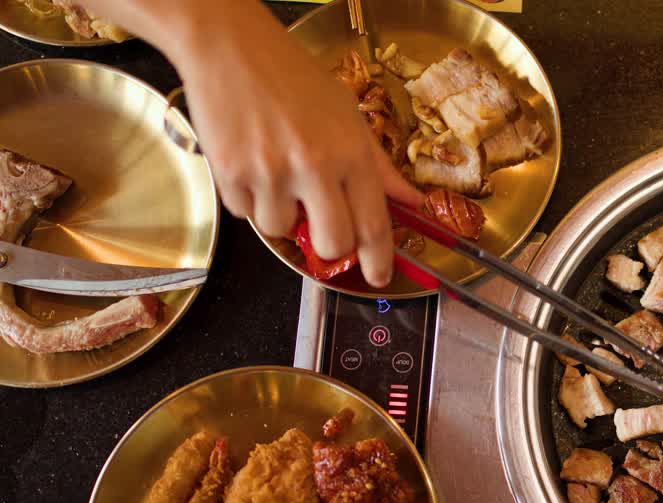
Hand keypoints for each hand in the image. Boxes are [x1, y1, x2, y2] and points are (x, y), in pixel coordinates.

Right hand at [169, 2, 421, 286]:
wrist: (231, 47)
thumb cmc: (293, 77)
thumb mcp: (349, 115)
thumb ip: (379, 166)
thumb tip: (412, 201)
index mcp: (352, 153)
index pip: (374, 225)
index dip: (379, 260)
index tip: (378, 277)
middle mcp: (315, 167)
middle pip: (332, 244)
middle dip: (329, 247)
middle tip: (321, 226)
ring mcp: (271, 172)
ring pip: (282, 231)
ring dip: (282, 214)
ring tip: (278, 172)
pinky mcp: (231, 174)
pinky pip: (246, 214)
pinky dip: (249, 198)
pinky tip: (251, 161)